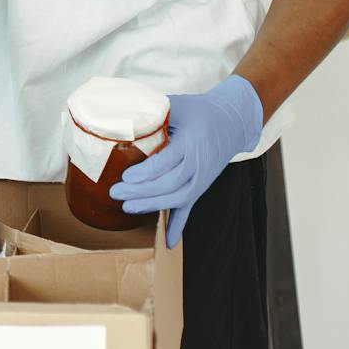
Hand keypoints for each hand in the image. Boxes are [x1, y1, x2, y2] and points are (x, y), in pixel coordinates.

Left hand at [110, 75, 263, 247]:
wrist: (233, 121)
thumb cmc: (200, 111)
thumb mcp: (177, 105)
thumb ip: (151, 111)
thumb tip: (117, 115)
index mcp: (191, 142)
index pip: (166, 162)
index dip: (145, 172)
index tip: (125, 176)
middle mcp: (199, 164)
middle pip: (170, 184)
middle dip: (141, 192)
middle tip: (115, 193)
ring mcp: (202, 178)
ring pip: (178, 198)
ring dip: (152, 205)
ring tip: (127, 207)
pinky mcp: (202, 186)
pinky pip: (190, 208)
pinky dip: (179, 226)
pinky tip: (169, 243)